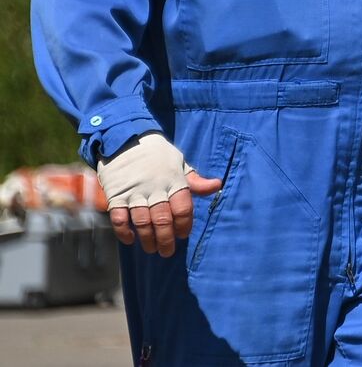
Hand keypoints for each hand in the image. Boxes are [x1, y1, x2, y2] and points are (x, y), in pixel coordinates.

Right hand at [98, 133, 222, 257]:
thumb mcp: (179, 163)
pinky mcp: (116, 195)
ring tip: (152, 249)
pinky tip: (131, 240)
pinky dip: (124, 232)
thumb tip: (216, 185)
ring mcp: (135, 193)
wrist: (126, 139)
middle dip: (166, 239)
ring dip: (148, 239)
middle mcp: (155, 188)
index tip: (183, 234)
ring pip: (143, 222)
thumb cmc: (157, 154)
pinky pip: (119, 218)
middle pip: (163, 219)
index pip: (183, 208)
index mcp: (174, 180)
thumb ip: (195, 180)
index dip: (184, 224)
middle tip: (168, 251)